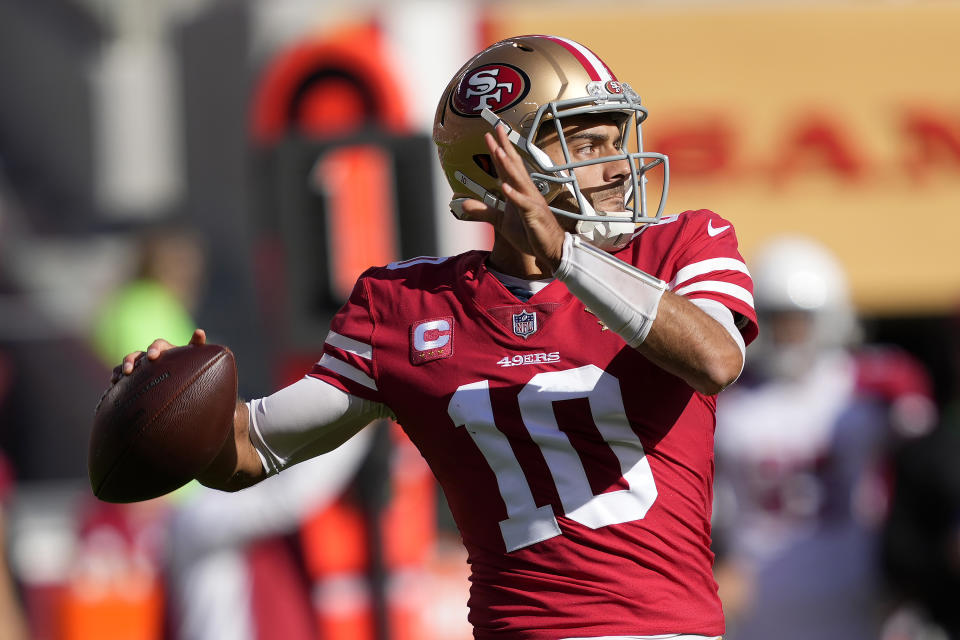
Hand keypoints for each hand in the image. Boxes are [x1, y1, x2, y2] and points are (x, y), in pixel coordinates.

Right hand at [112, 328, 206, 381]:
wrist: (182, 378)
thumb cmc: (189, 364)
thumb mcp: (193, 355)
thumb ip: (196, 344)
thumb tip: (200, 331)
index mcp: (165, 349)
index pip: (158, 344)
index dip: (154, 348)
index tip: (153, 356)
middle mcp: (150, 355)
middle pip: (137, 354)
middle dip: (131, 360)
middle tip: (130, 370)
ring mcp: (140, 364)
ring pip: (127, 363)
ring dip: (122, 367)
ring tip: (119, 378)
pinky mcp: (133, 374)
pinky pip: (120, 372)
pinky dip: (116, 375)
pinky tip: (113, 383)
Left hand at [458, 124, 565, 272]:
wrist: (550, 248)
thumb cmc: (529, 232)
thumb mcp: (501, 222)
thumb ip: (483, 211)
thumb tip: (462, 204)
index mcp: (518, 191)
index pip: (506, 167)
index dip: (498, 150)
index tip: (490, 134)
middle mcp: (526, 191)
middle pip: (514, 165)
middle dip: (504, 147)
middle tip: (496, 129)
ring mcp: (531, 201)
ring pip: (519, 180)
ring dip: (509, 166)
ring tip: (499, 152)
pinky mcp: (534, 215)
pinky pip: (523, 203)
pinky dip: (514, 195)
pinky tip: (505, 187)